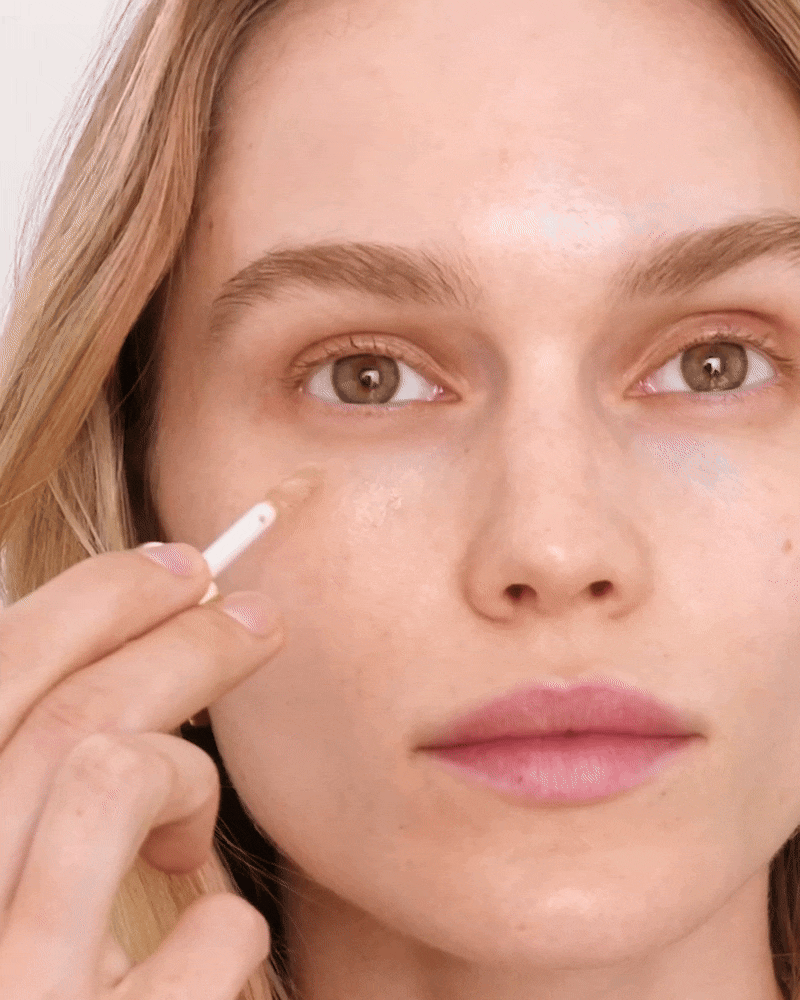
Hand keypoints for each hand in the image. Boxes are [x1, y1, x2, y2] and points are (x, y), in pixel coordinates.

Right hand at [0, 543, 283, 997]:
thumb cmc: (34, 972)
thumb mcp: (10, 871)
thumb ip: (25, 782)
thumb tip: (107, 656)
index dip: (88, 601)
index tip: (176, 567)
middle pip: (68, 714)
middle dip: (180, 640)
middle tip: (256, 619)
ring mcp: (11, 990)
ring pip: (113, 776)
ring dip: (187, 781)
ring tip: (193, 834)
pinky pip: (209, 934)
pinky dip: (227, 925)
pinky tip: (212, 952)